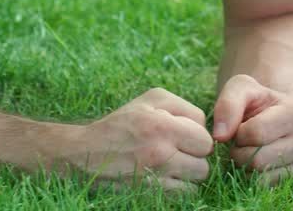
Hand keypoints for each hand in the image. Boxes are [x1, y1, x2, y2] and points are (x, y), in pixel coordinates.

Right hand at [67, 88, 213, 192]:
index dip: (195, 133)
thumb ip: (182, 106)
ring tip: (172, 162)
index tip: (181, 134)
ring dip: (190, 170)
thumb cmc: (122, 123)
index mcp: (161, 124)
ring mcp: (157, 175)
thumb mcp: (149, 100)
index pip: (205, 134)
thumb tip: (204, 127)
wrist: (86, 153)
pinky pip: (187, 193)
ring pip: (199, 176)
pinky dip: (181, 186)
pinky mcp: (153, 193)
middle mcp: (161, 151)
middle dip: (196, 152)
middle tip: (178, 148)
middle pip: (205, 157)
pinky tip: (166, 176)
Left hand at [211, 74, 292, 183]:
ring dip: (245, 166)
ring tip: (249, 150)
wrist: (278, 114)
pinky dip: (254, 177)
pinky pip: (267, 187)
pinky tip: (257, 161)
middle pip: (259, 160)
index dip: (239, 133)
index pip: (257, 133)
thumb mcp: (241, 89)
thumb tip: (220, 136)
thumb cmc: (258, 101)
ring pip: (262, 177)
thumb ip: (228, 105)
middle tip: (241, 142)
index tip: (239, 127)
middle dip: (240, 152)